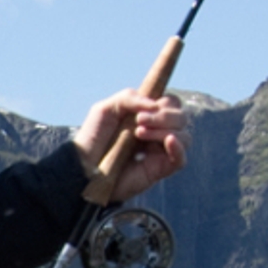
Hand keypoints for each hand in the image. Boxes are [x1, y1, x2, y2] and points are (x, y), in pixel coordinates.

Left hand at [74, 89, 190, 206]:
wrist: (83, 166)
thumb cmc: (93, 138)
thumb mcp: (106, 109)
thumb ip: (129, 98)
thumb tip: (155, 105)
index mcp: (148, 117)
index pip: (172, 104)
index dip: (164, 103)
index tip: (142, 110)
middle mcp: (157, 133)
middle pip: (180, 118)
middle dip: (163, 116)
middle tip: (139, 122)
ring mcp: (159, 151)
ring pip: (184, 136)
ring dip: (165, 130)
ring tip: (139, 134)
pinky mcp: (160, 169)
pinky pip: (181, 159)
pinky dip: (178, 148)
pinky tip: (168, 141)